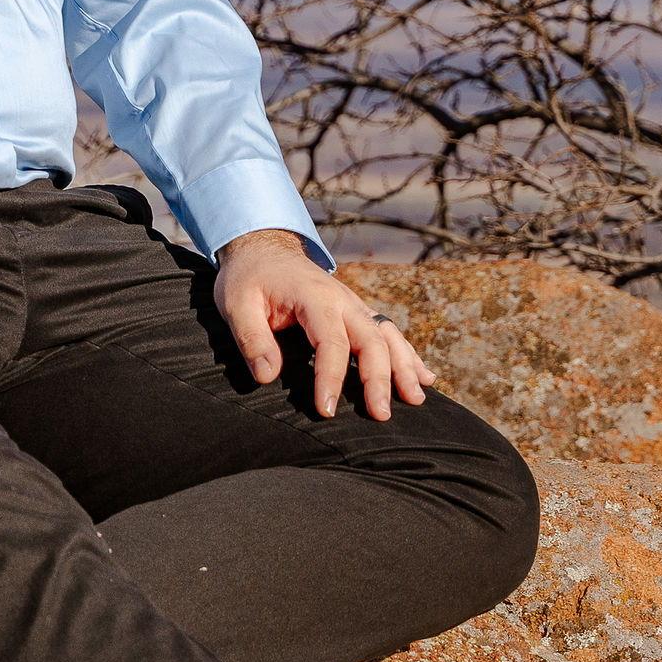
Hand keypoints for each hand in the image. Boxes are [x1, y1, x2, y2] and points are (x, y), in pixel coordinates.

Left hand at [212, 231, 435, 420]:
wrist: (263, 246)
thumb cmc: (248, 278)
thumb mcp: (236, 304)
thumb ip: (252, 339)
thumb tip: (267, 376)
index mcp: (314, 297)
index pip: (331, 341)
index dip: (331, 377)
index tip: (327, 410)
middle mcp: (343, 300)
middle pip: (371, 340)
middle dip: (379, 378)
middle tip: (380, 415)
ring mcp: (354, 304)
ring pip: (388, 335)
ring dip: (404, 367)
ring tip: (416, 399)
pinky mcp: (357, 311)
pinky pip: (389, 332)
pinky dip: (409, 355)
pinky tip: (424, 377)